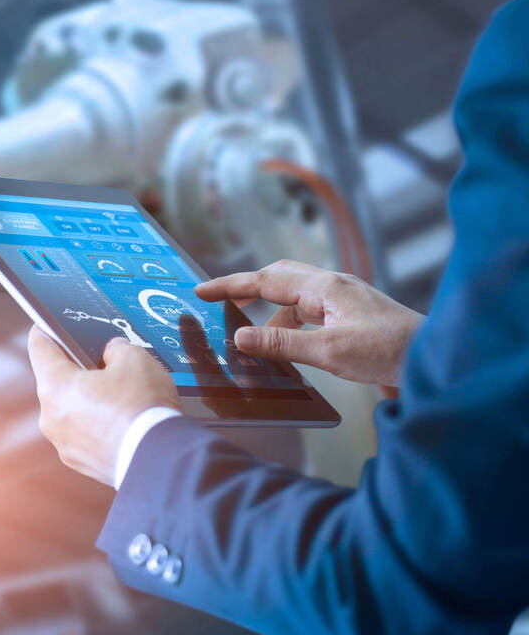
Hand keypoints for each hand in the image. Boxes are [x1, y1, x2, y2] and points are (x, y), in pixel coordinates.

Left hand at [27, 326, 178, 485]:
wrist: (158, 458)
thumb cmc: (142, 408)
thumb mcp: (135, 359)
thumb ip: (116, 349)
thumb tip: (112, 353)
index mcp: (55, 386)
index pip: (40, 348)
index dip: (45, 331)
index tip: (47, 326)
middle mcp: (50, 417)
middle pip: (57, 383)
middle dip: (78, 371)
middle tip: (103, 365)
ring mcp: (63, 443)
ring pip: (70, 412)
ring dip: (88, 402)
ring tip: (120, 397)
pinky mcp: (80, 462)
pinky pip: (84, 435)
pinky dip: (97, 427)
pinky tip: (121, 421)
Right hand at [195, 259, 424, 386]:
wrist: (434, 357)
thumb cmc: (388, 351)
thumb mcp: (328, 351)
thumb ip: (281, 344)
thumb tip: (239, 339)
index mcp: (324, 287)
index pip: (265, 280)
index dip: (229, 286)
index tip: (201, 290)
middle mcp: (333, 285)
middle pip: (279, 277)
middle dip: (247, 289)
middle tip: (221, 305)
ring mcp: (343, 297)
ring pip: (294, 296)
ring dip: (270, 315)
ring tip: (254, 342)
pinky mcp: (351, 312)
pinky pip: (309, 311)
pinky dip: (289, 324)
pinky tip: (287, 346)